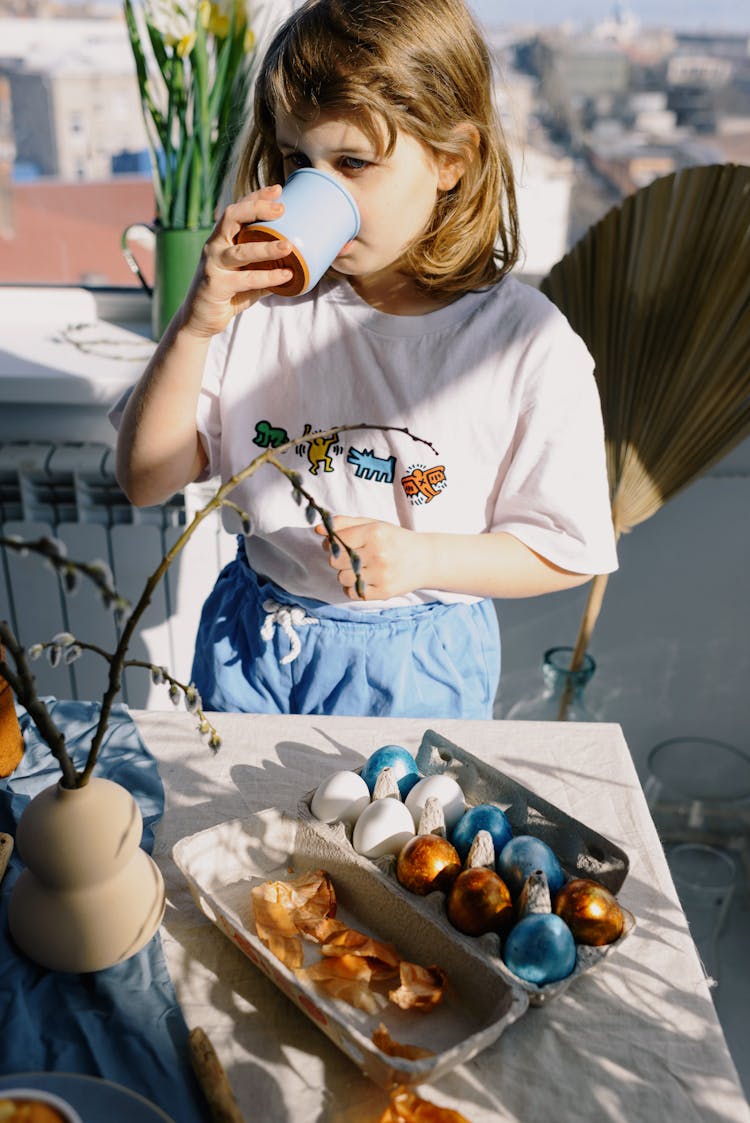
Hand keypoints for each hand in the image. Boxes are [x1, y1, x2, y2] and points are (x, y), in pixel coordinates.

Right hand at [178, 185, 294, 337]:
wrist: (199, 319)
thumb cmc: (227, 293)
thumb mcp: (246, 274)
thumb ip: (265, 266)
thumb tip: (299, 261)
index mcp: (221, 238)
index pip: (237, 209)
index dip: (256, 197)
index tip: (277, 189)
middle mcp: (214, 246)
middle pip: (232, 217)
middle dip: (256, 208)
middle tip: (281, 208)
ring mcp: (213, 265)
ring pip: (241, 251)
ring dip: (267, 247)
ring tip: (289, 245)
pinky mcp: (216, 285)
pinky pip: (246, 279)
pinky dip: (268, 277)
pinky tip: (286, 275)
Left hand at [315, 516, 426, 600]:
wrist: (426, 559)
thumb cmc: (395, 539)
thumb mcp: (373, 524)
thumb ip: (345, 524)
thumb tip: (318, 529)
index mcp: (375, 532)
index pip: (336, 541)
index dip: (332, 543)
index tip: (338, 544)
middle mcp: (379, 553)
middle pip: (335, 561)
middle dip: (339, 559)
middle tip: (352, 557)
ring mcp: (382, 574)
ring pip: (343, 578)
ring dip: (346, 574)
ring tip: (361, 568)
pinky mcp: (385, 592)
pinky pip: (353, 592)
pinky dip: (354, 587)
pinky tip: (364, 579)